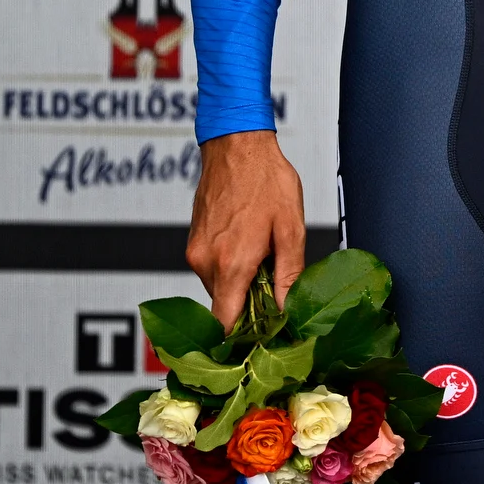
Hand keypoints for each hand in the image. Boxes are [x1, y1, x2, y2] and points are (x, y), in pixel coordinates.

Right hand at [188, 130, 306, 330]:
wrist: (237, 146)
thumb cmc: (267, 181)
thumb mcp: (291, 228)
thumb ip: (288, 274)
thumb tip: (287, 310)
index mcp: (231, 264)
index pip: (224, 324)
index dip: (241, 337)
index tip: (261, 336)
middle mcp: (206, 263)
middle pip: (223, 307)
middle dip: (247, 305)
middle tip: (275, 286)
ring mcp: (195, 252)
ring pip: (218, 288)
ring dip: (240, 283)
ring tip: (264, 255)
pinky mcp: (192, 243)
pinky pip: (212, 269)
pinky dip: (230, 267)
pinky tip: (249, 244)